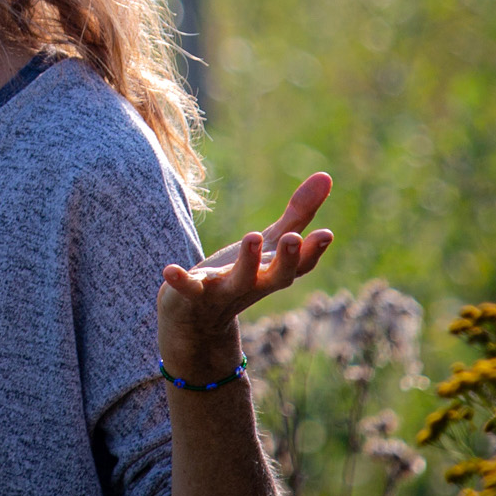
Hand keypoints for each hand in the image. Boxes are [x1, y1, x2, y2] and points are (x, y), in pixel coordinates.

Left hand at [158, 172, 335, 379]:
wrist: (197, 320)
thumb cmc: (241, 274)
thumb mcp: (270, 243)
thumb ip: (297, 214)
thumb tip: (326, 175)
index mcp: (274, 271)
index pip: (300, 264)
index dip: (313, 251)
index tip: (326, 234)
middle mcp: (254, 284)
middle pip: (277, 277)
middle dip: (287, 258)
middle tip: (293, 237)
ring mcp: (223, 291)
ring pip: (239, 281)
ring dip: (247, 262)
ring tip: (252, 236)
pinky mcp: (193, 295)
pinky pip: (188, 290)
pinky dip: (180, 282)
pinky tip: (170, 270)